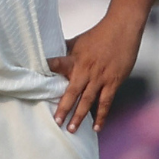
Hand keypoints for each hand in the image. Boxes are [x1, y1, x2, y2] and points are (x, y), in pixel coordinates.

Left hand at [48, 8, 145, 132]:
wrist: (122, 29)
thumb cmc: (98, 35)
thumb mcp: (78, 41)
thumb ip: (65, 50)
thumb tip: (49, 55)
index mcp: (75, 58)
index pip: (58, 64)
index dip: (49, 68)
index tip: (36, 76)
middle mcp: (86, 70)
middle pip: (72, 91)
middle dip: (64, 108)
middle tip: (57, 122)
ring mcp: (100, 78)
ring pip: (88, 100)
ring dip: (79, 116)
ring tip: (72, 129)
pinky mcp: (113, 82)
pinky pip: (105, 102)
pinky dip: (101, 116)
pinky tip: (96, 127)